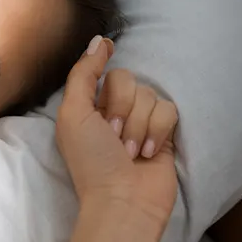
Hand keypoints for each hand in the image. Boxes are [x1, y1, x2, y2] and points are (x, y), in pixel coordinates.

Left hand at [56, 36, 178, 225]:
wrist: (123, 200)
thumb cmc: (91, 160)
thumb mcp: (73, 114)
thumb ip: (83, 75)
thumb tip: (98, 41)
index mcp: (86, 107)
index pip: (99, 70)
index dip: (102, 63)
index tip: (110, 48)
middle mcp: (113, 112)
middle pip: (127, 79)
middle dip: (120, 107)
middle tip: (113, 135)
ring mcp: (140, 123)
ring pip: (149, 95)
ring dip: (138, 125)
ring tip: (130, 152)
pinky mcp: (164, 134)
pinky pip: (168, 110)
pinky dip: (158, 131)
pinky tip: (149, 153)